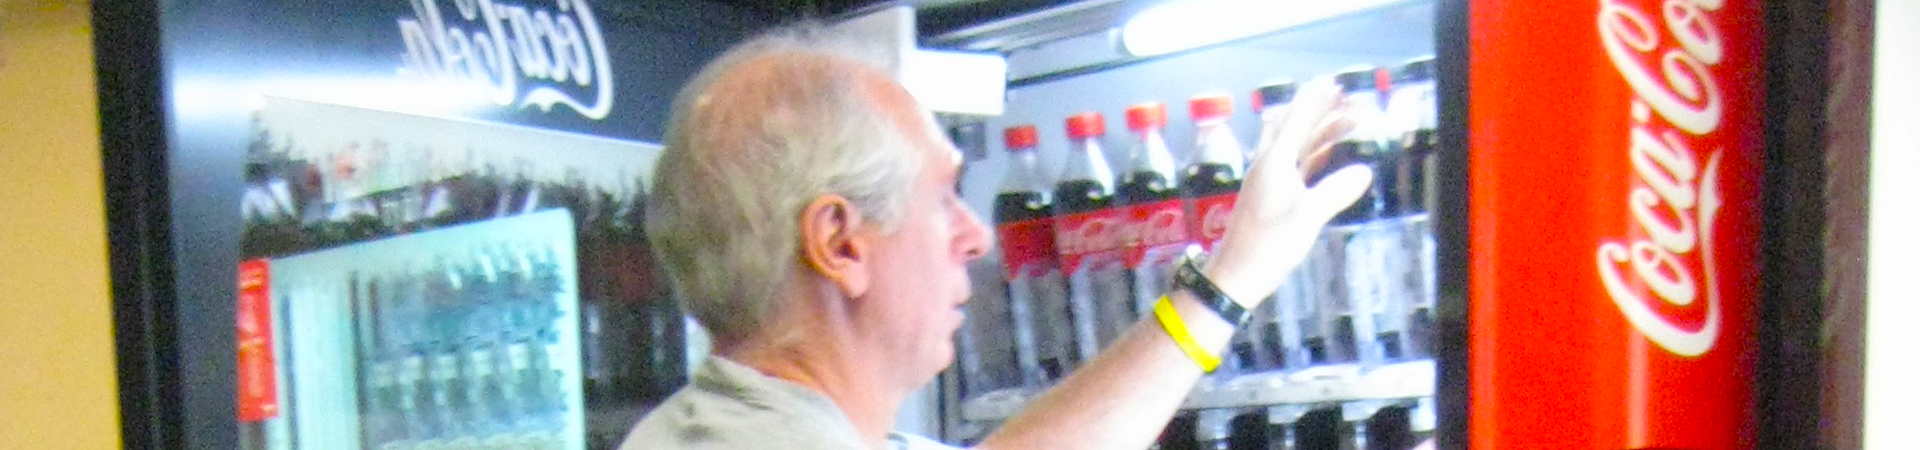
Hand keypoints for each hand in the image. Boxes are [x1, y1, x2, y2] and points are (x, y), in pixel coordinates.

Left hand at [1202, 77, 1373, 305]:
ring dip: (1319, 131)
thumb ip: (1335, 192)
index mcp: (1274, 162)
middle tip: (1344, 97)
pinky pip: (1295, 164)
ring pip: (1295, 145)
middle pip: (1293, 126)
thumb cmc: (1268, 246)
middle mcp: (1268, 165)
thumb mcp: (1307, 218)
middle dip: (1318, 109)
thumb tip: (1363, 171)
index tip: (1332, 82)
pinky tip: (1326, 154)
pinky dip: (1313, 153)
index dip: (1314, 99)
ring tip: (1348, 122)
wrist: (1236, 275)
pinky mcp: (1271, 196)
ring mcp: (1268, 180)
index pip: (1296, 120)